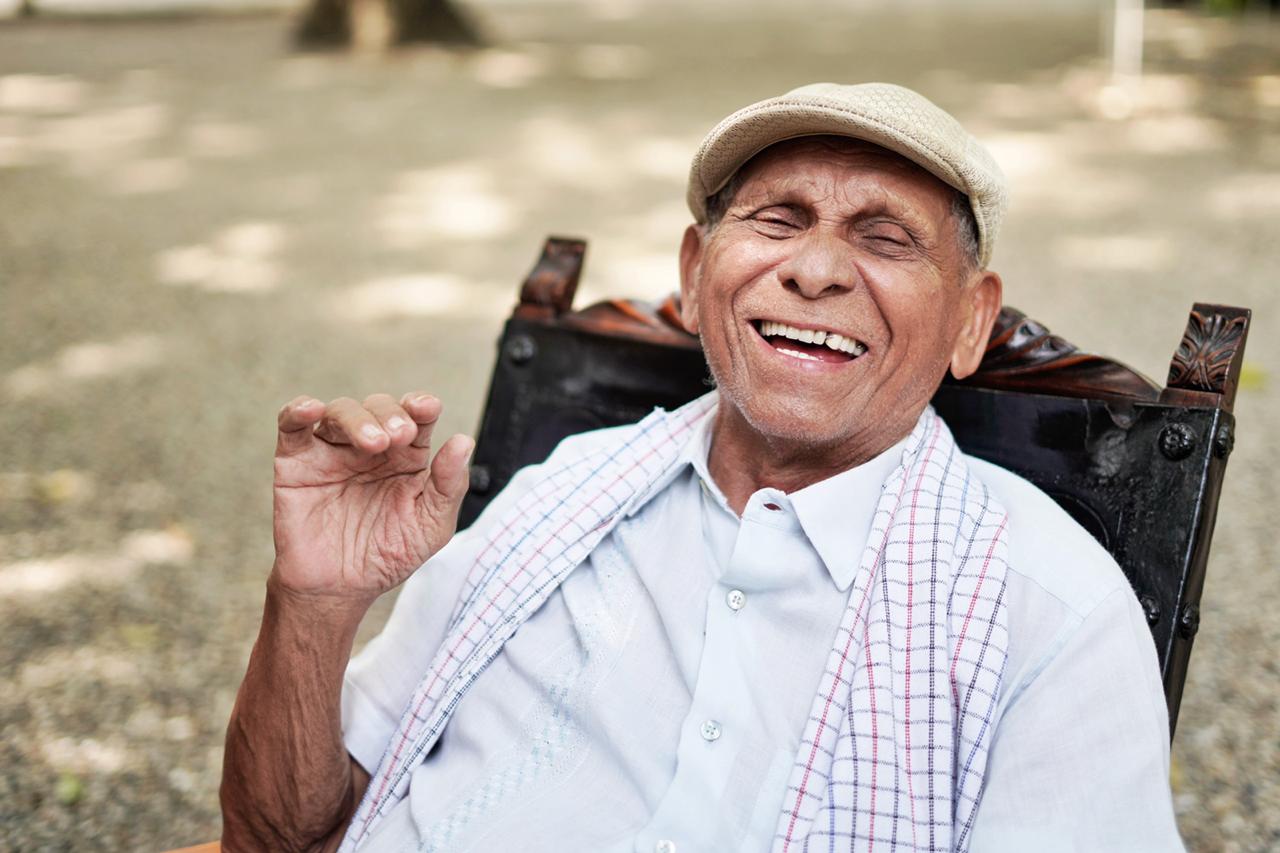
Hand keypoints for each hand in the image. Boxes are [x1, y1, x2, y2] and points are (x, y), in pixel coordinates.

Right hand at [270, 392, 472, 603]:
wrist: (339, 590)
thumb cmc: (388, 556)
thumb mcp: (431, 526)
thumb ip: (449, 485)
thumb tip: (464, 441)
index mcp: (407, 456)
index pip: (416, 416)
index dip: (422, 405)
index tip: (426, 408)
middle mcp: (370, 447)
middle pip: (379, 408)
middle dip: (391, 414)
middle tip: (399, 437)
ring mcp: (332, 451)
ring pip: (341, 411)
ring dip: (358, 418)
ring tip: (374, 444)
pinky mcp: (296, 462)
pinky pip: (292, 426)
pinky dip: (298, 411)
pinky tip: (312, 410)